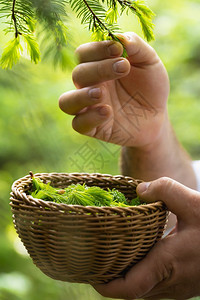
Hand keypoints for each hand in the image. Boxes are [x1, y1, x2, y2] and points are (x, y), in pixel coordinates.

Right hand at [59, 32, 168, 146]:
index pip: (84, 54)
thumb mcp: (150, 64)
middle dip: (99, 69)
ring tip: (101, 93)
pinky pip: (78, 124)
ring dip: (81, 96)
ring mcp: (89, 108)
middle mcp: (89, 86)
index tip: (119, 50)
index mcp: (98, 67)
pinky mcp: (93, 128)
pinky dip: (90, 118)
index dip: (97, 49)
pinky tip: (108, 112)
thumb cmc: (150, 88)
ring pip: (66, 102)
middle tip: (124, 68)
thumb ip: (137, 47)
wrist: (157, 118)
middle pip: (77, 74)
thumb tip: (120, 37)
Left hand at [93, 177, 199, 298]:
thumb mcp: (193, 202)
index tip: (88, 270)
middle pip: (130, 291)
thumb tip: (139, 190)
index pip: (127, 288)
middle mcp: (170, 283)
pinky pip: (154, 285)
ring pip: (143, 290)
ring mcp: (178, 287)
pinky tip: (138, 253)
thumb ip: (163, 190)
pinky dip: (140, 273)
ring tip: (112, 255)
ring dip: (125, 276)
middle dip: (110, 278)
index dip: (104, 284)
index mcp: (168, 265)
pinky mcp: (184, 284)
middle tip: (95, 258)